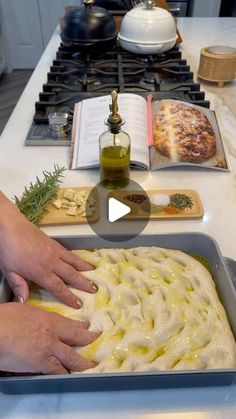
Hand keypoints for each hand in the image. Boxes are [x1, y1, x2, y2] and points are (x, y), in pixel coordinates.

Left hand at [0, 192, 96, 307]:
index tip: (79, 304)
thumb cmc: (8, 250)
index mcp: (41, 272)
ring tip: (94, 273)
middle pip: (71, 275)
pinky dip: (76, 257)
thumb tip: (23, 302)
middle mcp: (52, 262)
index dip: (69, 297)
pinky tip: (79, 259)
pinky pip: (68, 252)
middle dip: (84, 283)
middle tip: (95, 289)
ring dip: (84, 268)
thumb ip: (19, 287)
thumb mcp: (10, 272)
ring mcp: (54, 251)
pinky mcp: (53, 242)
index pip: (59, 288)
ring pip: (73, 261)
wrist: (10, 227)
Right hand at [0, 303, 98, 373]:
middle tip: (97, 340)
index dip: (80, 326)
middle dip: (89, 339)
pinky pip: (58, 370)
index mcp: (47, 318)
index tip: (87, 327)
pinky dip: (65, 373)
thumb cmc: (4, 319)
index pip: (69, 323)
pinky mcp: (42, 363)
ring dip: (82, 362)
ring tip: (91, 365)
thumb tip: (32, 316)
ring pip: (72, 357)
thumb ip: (33, 314)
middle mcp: (53, 332)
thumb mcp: (22, 310)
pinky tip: (71, 375)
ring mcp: (49, 349)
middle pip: (77, 336)